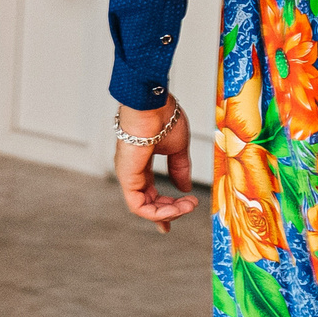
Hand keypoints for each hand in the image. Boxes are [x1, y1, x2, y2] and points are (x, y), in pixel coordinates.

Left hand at [112, 102, 196, 230]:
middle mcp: (133, 170)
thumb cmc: (162, 116)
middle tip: (190, 206)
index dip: (163, 207)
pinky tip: (176, 208)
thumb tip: (185, 188)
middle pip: (148, 203)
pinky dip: (157, 212)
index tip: (179, 212)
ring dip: (168, 212)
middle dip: (170, 211)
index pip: (149, 192)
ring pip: (144, 208)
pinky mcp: (126, 177)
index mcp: (142, 162)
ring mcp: (128, 174)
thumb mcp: (177, 148)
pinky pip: (138, 206)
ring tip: (188, 205)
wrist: (152, 104)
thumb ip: (179, 169)